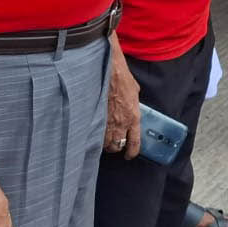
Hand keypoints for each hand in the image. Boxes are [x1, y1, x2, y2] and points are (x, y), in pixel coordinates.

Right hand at [104, 40, 140, 159]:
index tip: (129, 155)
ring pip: (103, 143)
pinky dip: (93, 135)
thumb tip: (132, 111)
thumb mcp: (135, 93)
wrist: (109, 70)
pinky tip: (92, 131)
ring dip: (103, 143)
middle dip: (115, 147)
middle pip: (116, 146)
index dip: (131, 152)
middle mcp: (120, 123)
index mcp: (133, 117)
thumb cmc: (122, 78)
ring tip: (103, 138)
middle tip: (113, 143)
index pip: (134, 143)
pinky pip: (93, 134)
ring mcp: (106, 121)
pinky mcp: (94, 117)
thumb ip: (134, 106)